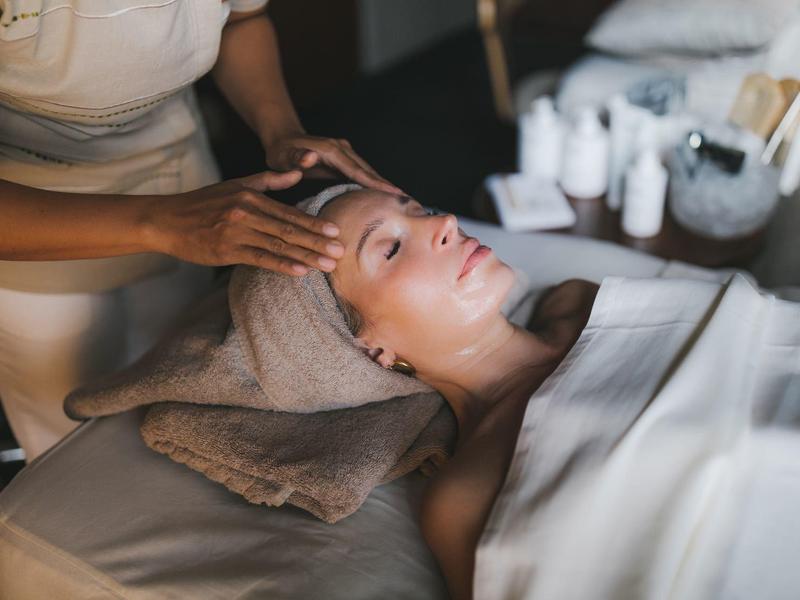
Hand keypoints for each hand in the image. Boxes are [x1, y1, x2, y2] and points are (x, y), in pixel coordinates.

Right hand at [150, 170, 343, 275]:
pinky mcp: (226, 251)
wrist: (165, 220)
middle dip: (317, 241)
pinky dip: (282, 265)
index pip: (289, 213)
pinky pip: (260, 259)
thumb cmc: (203, 203)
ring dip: (306, 256)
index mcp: (250, 197)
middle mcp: (245, 213)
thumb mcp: (236, 185)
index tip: (336, 230)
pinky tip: (301, 272)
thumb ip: (269, 181)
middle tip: (341, 250)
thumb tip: (297, 173)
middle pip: (288, 230)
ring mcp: (236, 233)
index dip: (314, 223)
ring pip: (278, 246)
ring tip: (328, 264)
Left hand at [265, 133, 402, 193]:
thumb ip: (296, 158)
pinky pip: (361, 173)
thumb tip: (311, 158)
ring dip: (383, 184)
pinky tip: (383, 195)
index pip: (358, 170)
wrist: (283, 140)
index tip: (395, 193)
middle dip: (387, 185)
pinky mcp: (344, 160)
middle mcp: (342, 149)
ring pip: (367, 171)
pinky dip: (373, 183)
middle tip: (409, 201)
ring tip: (402, 200)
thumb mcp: (283, 157)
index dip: (376, 183)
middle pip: (368, 170)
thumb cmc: (281, 152)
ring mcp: (345, 153)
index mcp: (332, 151)